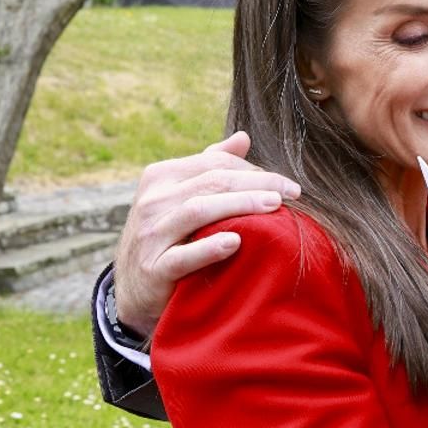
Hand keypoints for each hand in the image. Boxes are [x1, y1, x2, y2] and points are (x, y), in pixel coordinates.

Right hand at [112, 131, 300, 334]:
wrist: (135, 289)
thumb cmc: (168, 237)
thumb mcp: (182, 197)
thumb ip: (210, 167)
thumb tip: (243, 138)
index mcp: (160, 177)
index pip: (214, 163)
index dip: (253, 169)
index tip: (285, 183)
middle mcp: (152, 201)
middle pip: (212, 182)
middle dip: (257, 183)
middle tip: (292, 192)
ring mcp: (150, 235)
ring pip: (199, 210)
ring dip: (241, 205)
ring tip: (274, 206)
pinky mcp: (153, 270)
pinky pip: (182, 256)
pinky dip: (209, 248)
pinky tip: (235, 243)